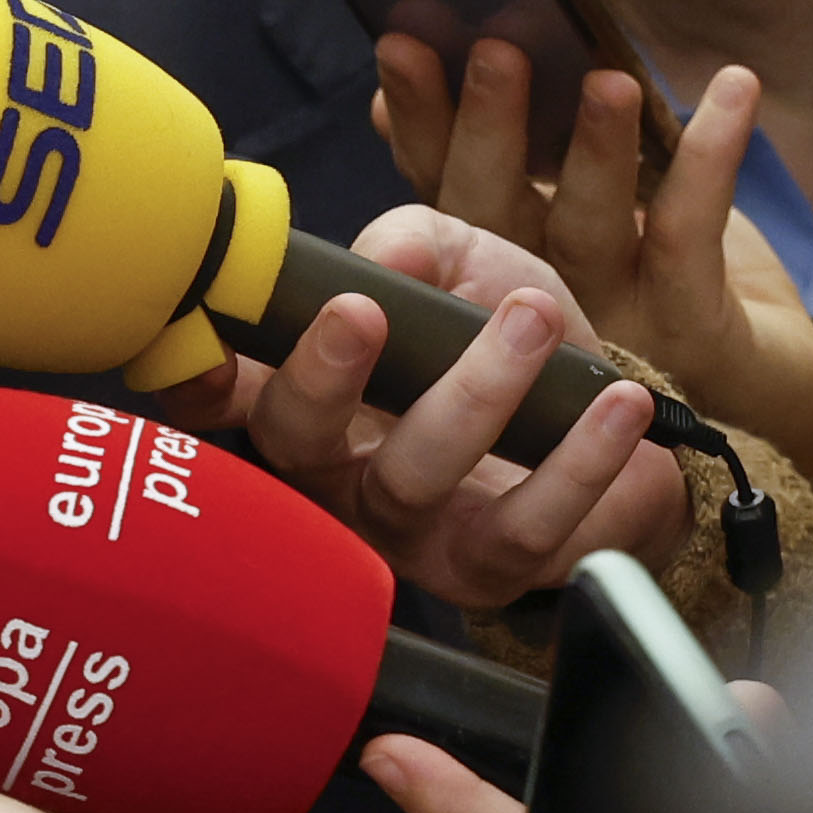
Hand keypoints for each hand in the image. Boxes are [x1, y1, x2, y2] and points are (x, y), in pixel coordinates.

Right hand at [222, 213, 692, 615]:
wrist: (615, 409)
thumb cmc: (505, 333)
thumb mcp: (457, 260)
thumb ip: (412, 244)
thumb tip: (389, 265)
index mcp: (313, 397)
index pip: (226, 393)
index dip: (196, 377)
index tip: (209, 346)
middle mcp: (341, 474)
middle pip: (298, 443)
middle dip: (322, 377)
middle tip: (364, 310)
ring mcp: (413, 532)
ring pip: (412, 478)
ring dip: (475, 391)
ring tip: (530, 321)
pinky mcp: (496, 569)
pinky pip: (526, 525)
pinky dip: (577, 459)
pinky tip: (611, 404)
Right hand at [371, 41, 812, 514]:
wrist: (777, 399)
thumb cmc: (673, 284)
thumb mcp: (589, 205)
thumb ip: (511, 158)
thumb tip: (415, 86)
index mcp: (499, 275)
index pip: (445, 194)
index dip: (421, 126)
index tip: (403, 46)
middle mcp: (540, 311)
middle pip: (496, 223)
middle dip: (489, 134)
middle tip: (495, 52)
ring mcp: (616, 330)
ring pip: (588, 235)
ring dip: (597, 153)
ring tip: (608, 81)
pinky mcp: (693, 338)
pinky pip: (690, 240)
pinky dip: (710, 160)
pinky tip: (735, 89)